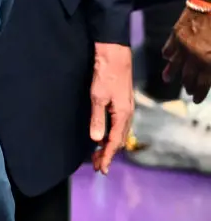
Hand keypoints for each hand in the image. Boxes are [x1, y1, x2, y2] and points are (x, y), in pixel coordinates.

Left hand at [89, 43, 133, 174]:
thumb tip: (96, 140)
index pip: (115, 142)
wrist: (115, 56)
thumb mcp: (98, 97)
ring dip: (109, 145)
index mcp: (123, 115)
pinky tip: (103, 137)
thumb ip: (97, 119)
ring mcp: (126, 109)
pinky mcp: (122, 104)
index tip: (100, 169)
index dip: (107, 156)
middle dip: (108, 154)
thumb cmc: (105, 75)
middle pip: (118, 141)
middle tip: (96, 166)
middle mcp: (127, 115)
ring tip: (97, 155)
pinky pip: (118, 126)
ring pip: (119, 134)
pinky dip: (111, 135)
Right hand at [162, 7, 210, 102]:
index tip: (196, 99)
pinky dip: (168, 53)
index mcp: (209, 61)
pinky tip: (166, 58)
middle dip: (187, 86)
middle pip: (188, 75)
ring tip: (167, 79)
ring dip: (171, 72)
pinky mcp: (178, 32)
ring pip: (176, 63)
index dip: (199, 93)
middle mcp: (195, 56)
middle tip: (187, 92)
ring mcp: (184, 44)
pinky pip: (170, 46)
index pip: (203, 83)